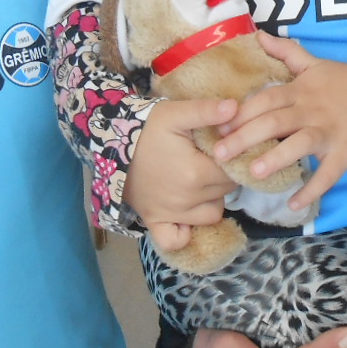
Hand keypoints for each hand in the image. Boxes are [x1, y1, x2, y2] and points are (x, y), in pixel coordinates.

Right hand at [125, 97, 240, 250]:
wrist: (110, 142)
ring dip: (211, 199)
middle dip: (223, 176)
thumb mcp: (176, 113)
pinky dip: (185, 232)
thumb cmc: (146, 127)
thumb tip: (236, 107)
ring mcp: (171, 214)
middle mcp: (187, 200)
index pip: (233, 172)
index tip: (221, 148)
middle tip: (209, 160)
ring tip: (199, 180)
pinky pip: (177, 240)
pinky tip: (186, 214)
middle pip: (225, 192)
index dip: (232, 159)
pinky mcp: (155, 222)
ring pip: (212, 215)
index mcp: (196, 173)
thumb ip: (207, 111)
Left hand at [214, 32, 346, 209]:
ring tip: (254, 173)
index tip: (218, 125)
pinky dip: (313, 189)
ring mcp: (329, 131)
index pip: (266, 99)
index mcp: (300, 90)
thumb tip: (258, 35)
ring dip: (277, 158)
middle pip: (275, 121)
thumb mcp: (314, 62)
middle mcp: (311, 110)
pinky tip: (294, 204)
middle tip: (219, 155)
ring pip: (300, 144)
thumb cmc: (346, 79)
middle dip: (245, 137)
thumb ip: (286, 52)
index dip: (241, 111)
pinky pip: (329, 173)